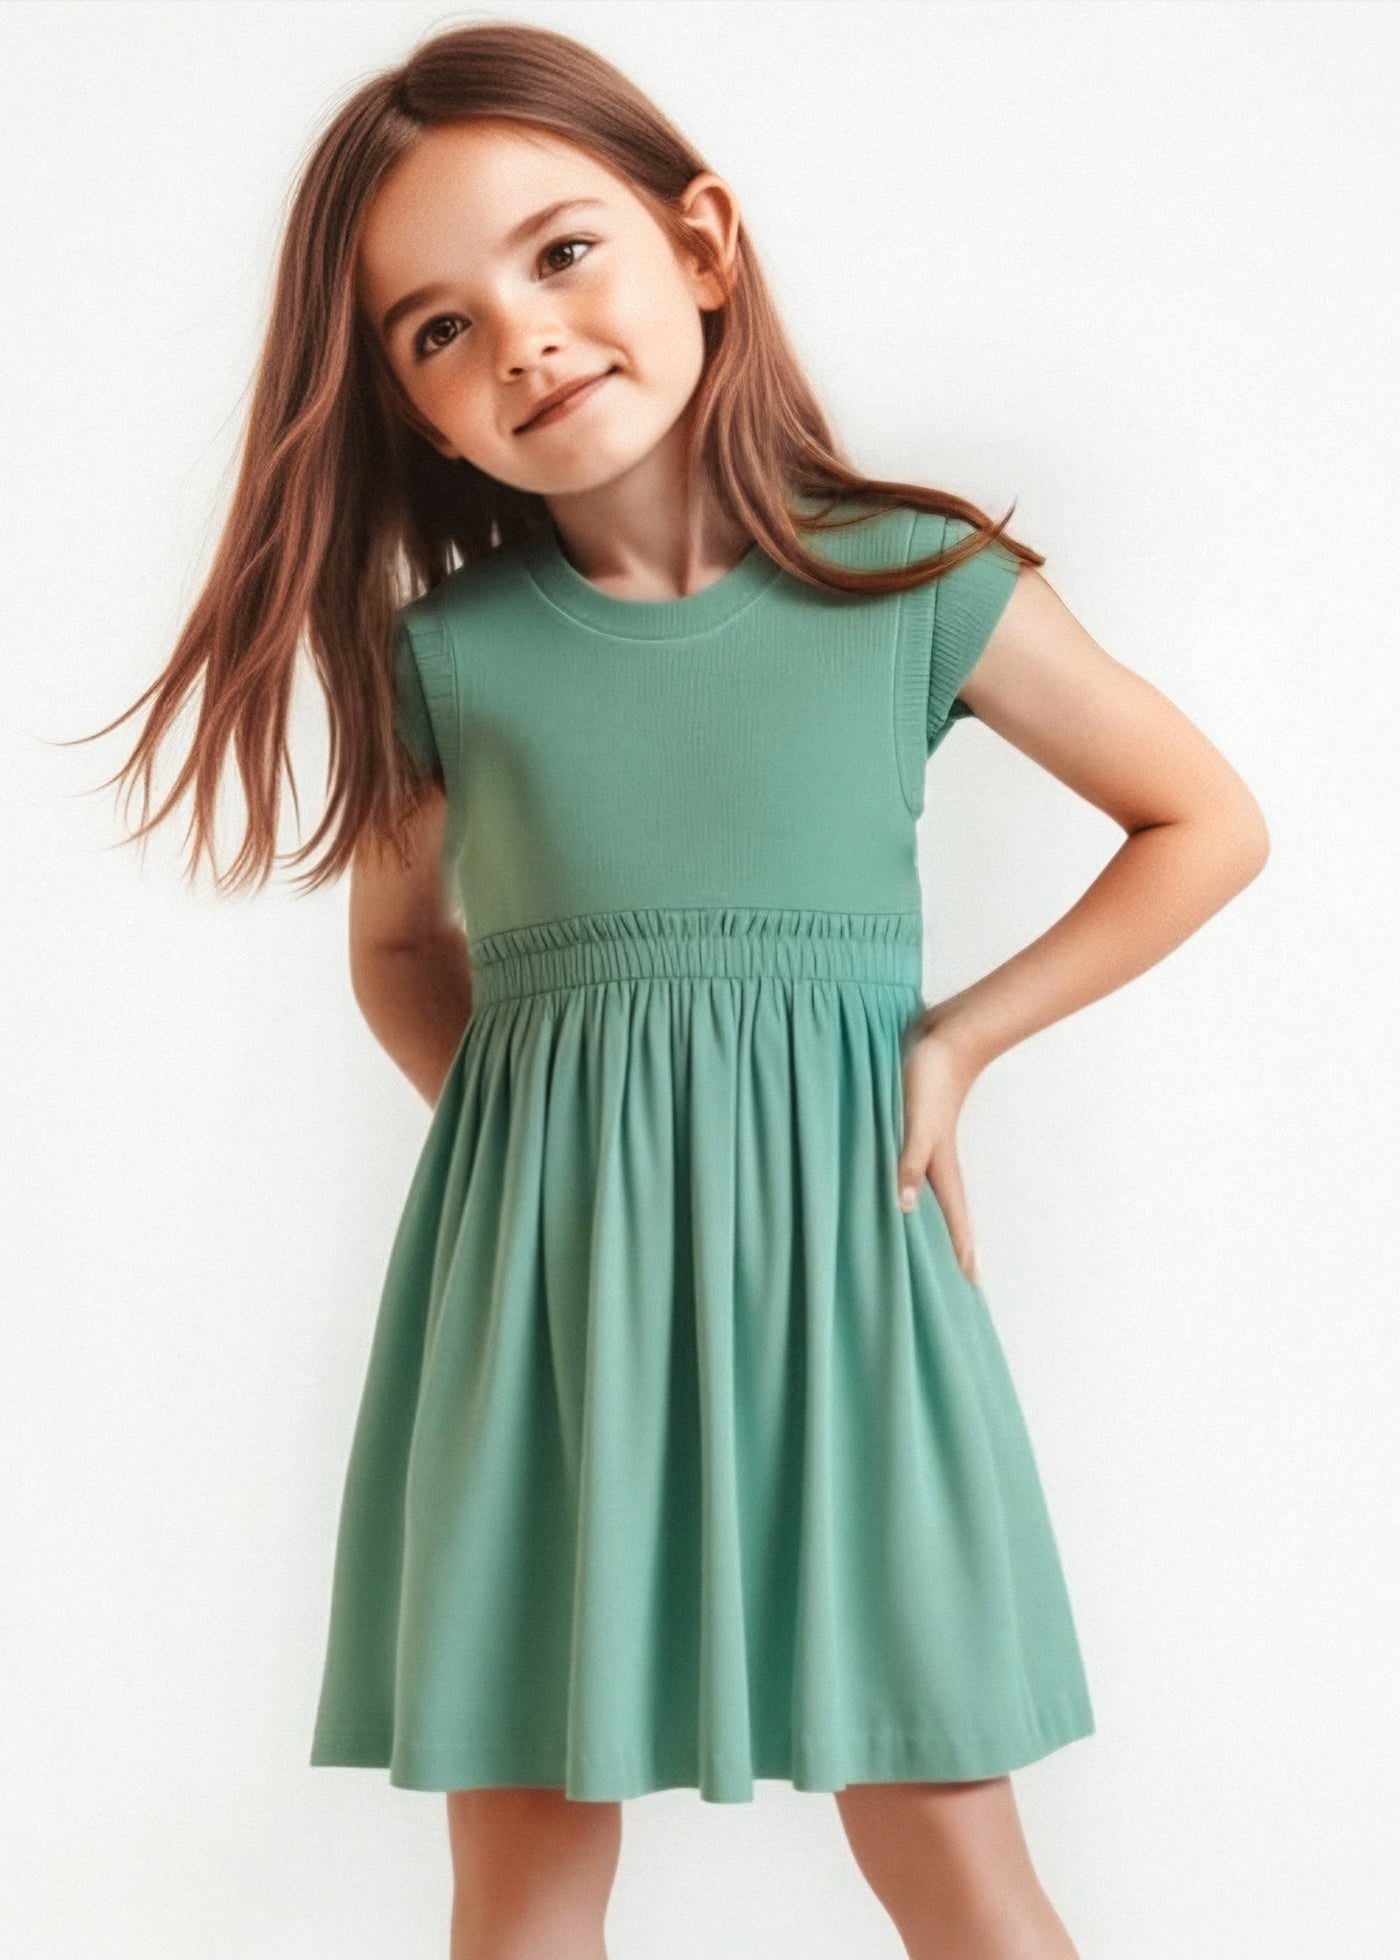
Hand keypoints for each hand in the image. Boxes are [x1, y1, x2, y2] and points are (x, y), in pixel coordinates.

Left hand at [896, 1020, 980, 1284]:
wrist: (942, 1035)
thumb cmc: (931, 1080)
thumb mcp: (917, 1125)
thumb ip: (909, 1162)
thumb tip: (903, 1207)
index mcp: (939, 1166)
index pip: (954, 1218)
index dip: (960, 1251)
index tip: (972, 1285)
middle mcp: (933, 1160)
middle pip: (943, 1211)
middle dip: (950, 1243)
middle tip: (957, 1274)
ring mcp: (922, 1142)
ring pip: (924, 1189)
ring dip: (924, 1214)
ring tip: (921, 1240)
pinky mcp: (909, 1123)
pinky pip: (906, 1164)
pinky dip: (902, 1180)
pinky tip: (890, 1183)